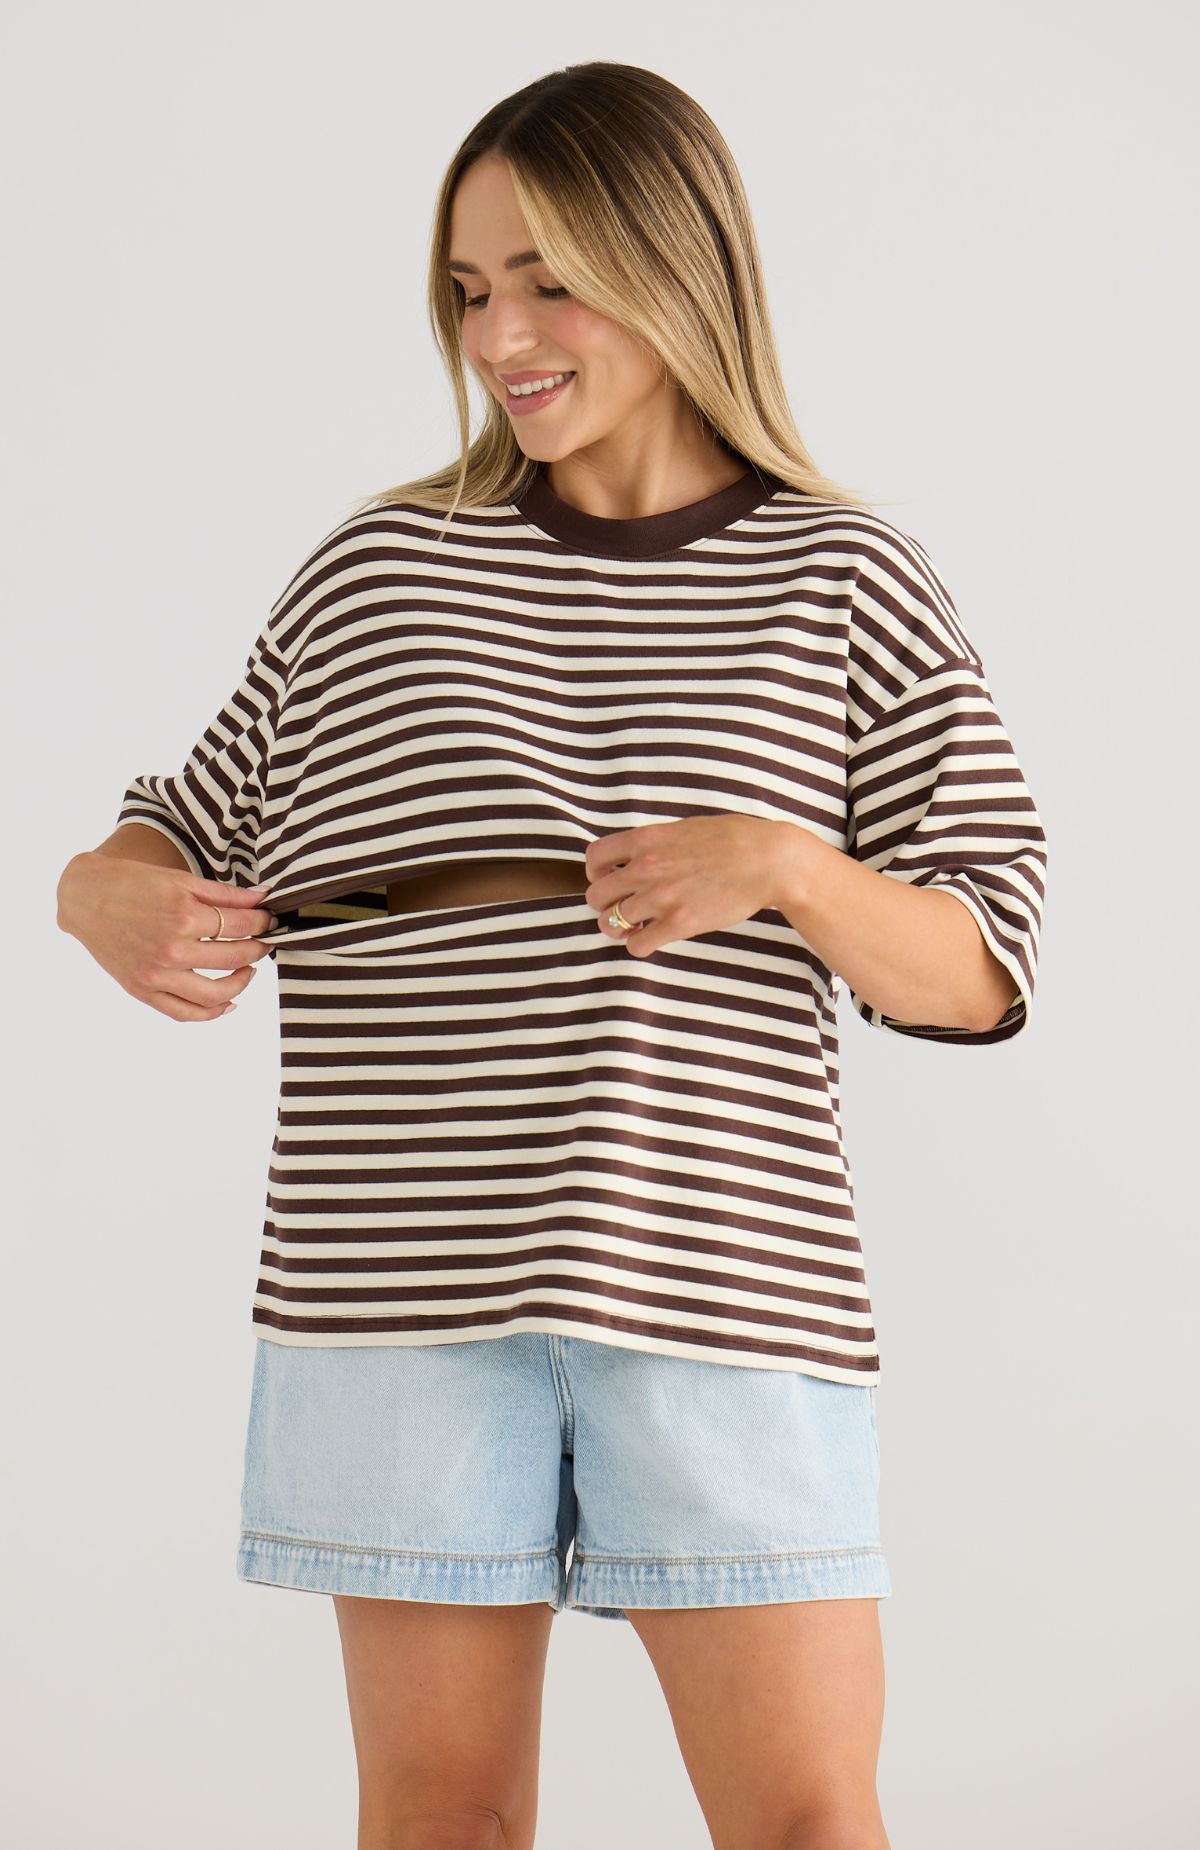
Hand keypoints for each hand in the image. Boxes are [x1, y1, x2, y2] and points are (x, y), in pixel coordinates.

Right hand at [57, 852, 278, 1022]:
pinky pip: (183, 1012)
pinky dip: (210, 1013)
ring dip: (241, 983)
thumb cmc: (134, 883)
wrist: (86, 897)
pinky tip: (228, 1002)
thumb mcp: (182, 880)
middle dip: (258, 949)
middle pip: (234, 958)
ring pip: (214, 994)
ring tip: (249, 970)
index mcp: (184, 916)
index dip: (263, 923)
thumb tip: (264, 898)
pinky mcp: (142, 990)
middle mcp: (172, 949)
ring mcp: (156, 974)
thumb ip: (226, 894)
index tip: (270, 921)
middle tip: (264, 943)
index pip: (242, 927)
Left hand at [583, 814, 795, 957]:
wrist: (767, 860)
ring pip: (611, 922)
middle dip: (605, 904)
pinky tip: (649, 938)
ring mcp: (661, 897)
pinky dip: (638, 945)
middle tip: (619, 907)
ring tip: (633, 927)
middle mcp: (646, 868)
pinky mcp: (678, 923)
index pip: (595, 858)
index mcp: (646, 840)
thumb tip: (636, 857)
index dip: (596, 872)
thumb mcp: (684, 828)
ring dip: (619, 928)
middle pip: (597, 895)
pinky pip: (637, 944)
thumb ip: (656, 843)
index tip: (607, 879)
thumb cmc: (733, 839)